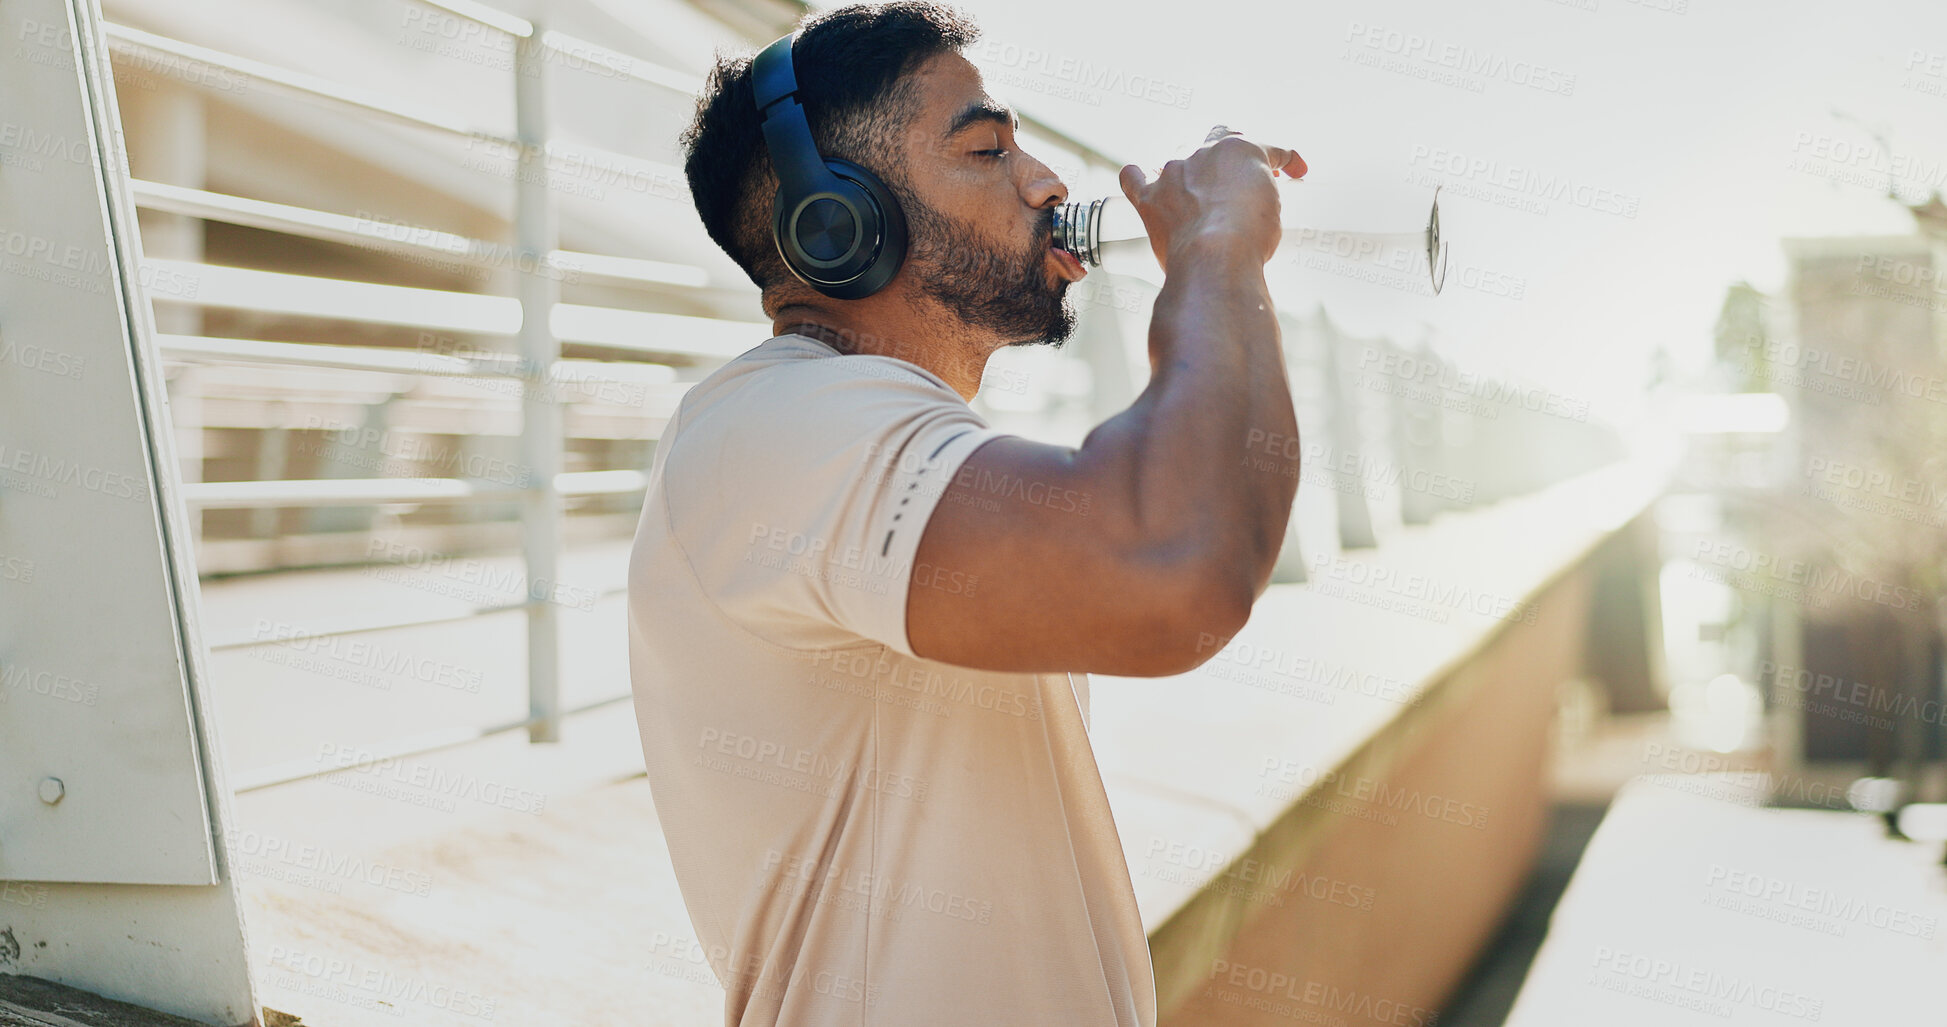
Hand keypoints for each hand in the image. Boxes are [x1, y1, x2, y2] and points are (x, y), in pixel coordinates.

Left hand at [1117, 127, 1305, 270]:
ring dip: (1191, 172)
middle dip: (1233, 152)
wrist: (1215, 259)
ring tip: (1199, 192)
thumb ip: (1260, 194)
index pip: (1267, 148)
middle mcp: (1204, 153)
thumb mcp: (1273, 210)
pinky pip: (1134, 177)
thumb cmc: (1249, 238)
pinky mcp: (1150, 198)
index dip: (1284, 159)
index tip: (1294, 171)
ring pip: (1179, 158)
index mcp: (1241, 150)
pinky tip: (1142, 179)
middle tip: (1242, 173)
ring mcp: (1173, 173)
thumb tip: (1248, 205)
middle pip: (1219, 138)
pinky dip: (1138, 177)